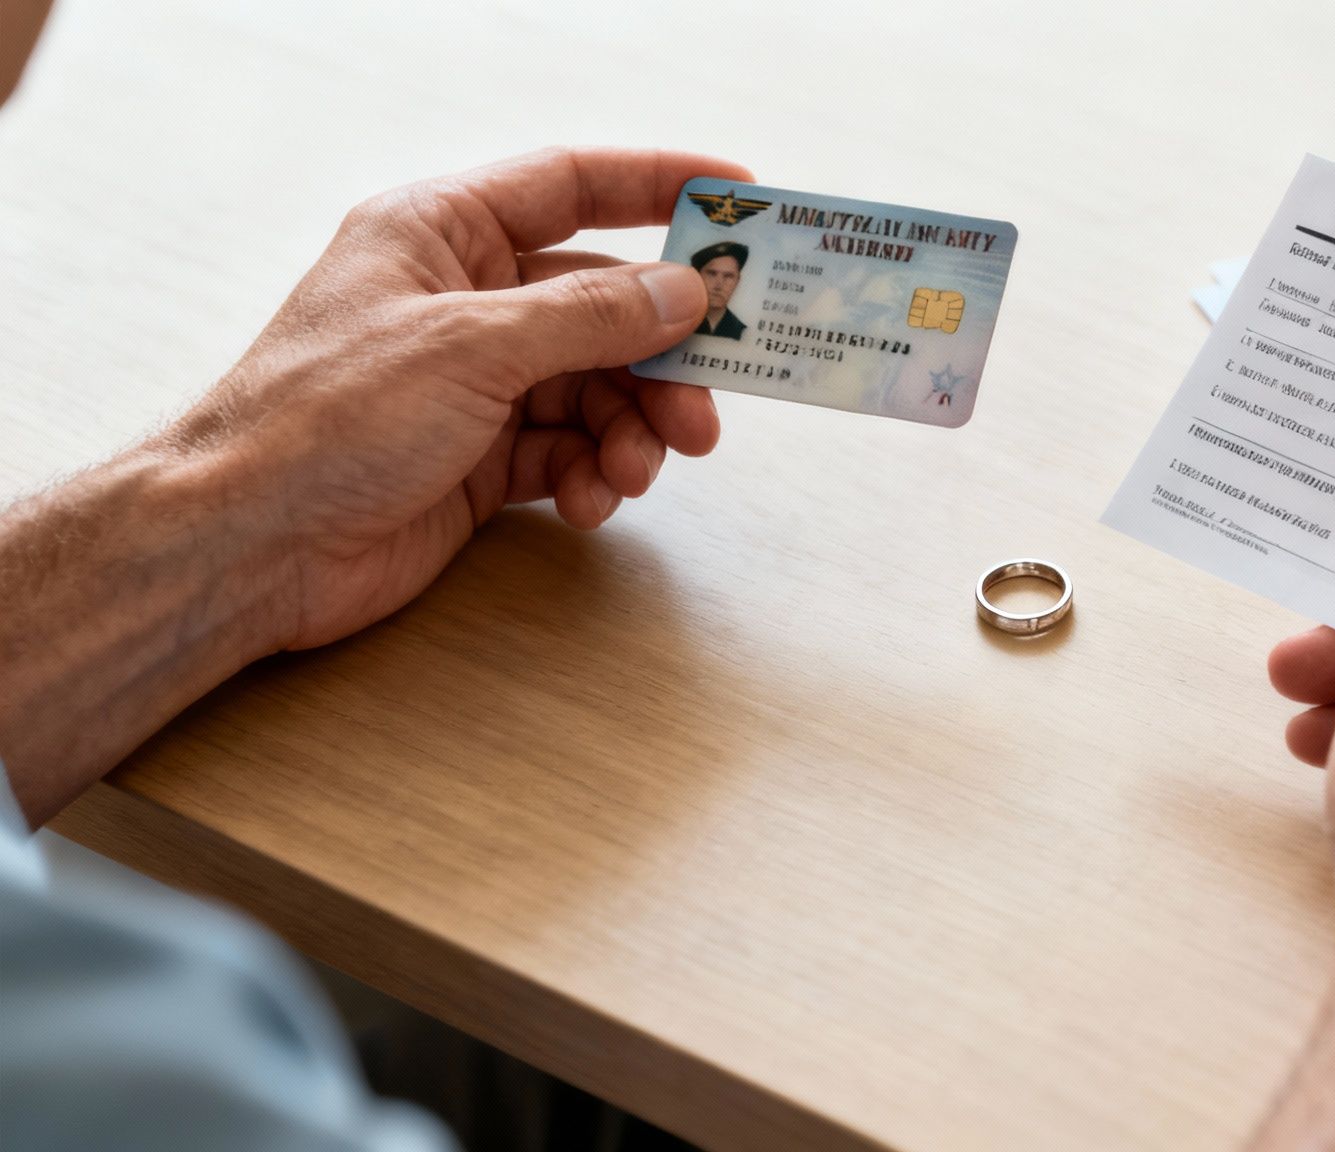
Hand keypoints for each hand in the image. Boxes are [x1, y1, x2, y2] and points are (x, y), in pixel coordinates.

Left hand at [176, 147, 749, 650]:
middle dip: (660, 359)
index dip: (659, 186)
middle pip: (604, 306)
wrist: (250, 546)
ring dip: (631, 430)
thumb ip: (589, 315)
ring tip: (637, 470)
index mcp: (441, 234)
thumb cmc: (323, 421)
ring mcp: (474, 382)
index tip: (738, 197)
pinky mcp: (479, 459)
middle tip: (704, 409)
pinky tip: (590, 501)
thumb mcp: (470, 347)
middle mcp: (464, 301)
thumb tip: (683, 291)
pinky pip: (569, 451)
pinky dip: (594, 475)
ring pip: (597, 388)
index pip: (572, 185)